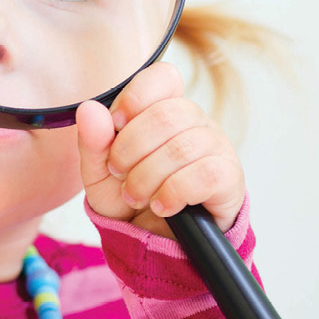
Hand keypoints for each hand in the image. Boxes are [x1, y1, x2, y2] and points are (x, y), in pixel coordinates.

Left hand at [77, 61, 244, 238]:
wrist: (157, 241)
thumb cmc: (133, 197)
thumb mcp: (101, 174)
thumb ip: (93, 142)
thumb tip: (89, 109)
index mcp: (165, 109)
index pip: (163, 77)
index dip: (135, 98)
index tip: (116, 125)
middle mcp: (195, 121)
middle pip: (166, 115)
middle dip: (130, 150)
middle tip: (119, 174)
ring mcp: (216, 146)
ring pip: (182, 148)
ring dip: (146, 178)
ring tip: (136, 197)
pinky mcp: (228, 176)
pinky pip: (203, 174)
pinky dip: (172, 194)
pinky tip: (162, 206)